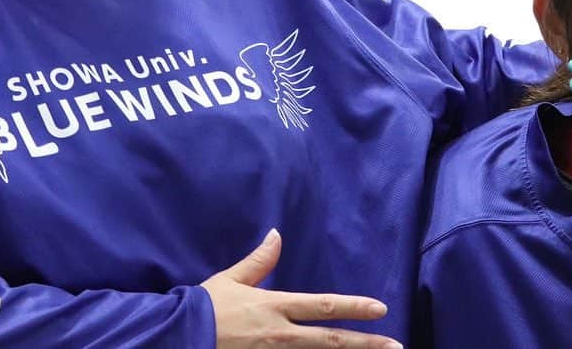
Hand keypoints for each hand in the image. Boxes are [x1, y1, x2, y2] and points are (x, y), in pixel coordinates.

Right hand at [200, 229, 400, 348]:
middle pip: (331, 341)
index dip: (354, 307)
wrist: (176, 338)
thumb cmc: (204, 308)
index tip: (380, 308)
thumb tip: (277, 233)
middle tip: (395, 348)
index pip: (323, 306)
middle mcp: (280, 334)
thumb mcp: (231, 279)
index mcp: (275, 307)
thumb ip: (259, 260)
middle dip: (366, 345)